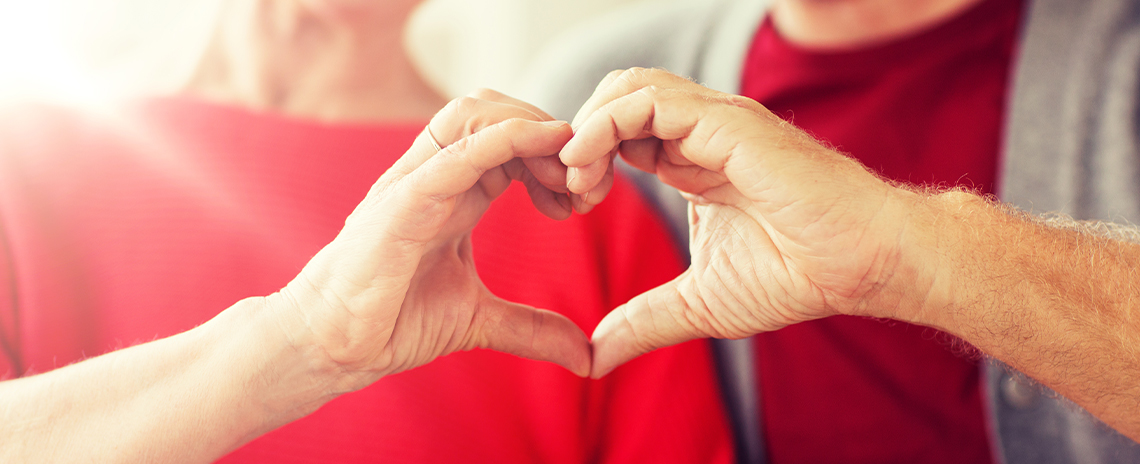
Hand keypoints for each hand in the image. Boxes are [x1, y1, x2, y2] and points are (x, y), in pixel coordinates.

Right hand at [274, 90, 589, 393]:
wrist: (334, 345)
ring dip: (533, 128)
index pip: (512, 138)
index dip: (556, 155)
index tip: (586, 197)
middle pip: (498, 109)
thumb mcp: (479, 320)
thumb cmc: (391, 320)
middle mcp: (437, 174)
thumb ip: (532, 328)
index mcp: (456, 191)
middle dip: (551, 134)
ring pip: (475, 112)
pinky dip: (505, 137)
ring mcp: (417, 181)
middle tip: (585, 184)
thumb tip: (586, 356)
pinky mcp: (402, 201)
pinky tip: (542, 145)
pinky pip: (456, 151)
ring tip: (565, 175)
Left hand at [561, 69, 933, 376]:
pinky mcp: (727, 124)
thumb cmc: (797, 275)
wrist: (861, 265)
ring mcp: (713, 122)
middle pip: (615, 97)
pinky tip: (590, 167)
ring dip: (587, 127)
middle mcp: (698, 132)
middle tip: (569, 190)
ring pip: (628, 87)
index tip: (571, 205)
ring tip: (576, 177)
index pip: (619, 132)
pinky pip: (649, 101)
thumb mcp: (698, 304)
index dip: (585, 160)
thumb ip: (644, 322)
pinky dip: (605, 124)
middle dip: (578, 137)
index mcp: (689, 160)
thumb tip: (594, 358)